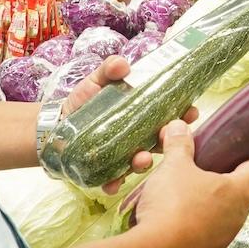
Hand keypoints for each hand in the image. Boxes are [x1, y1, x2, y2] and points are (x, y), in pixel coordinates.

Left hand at [57, 57, 196, 192]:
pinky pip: (113, 181)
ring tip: (142, 159)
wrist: (58, 124)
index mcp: (143, 116)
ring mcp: (124, 157)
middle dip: (169, 142)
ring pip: (140, 163)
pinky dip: (114, 183)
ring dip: (144, 163)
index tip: (191, 111)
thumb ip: (109, 70)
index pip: (169, 116)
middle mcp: (138, 139)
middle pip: (161, 142)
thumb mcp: (96, 81)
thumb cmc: (83, 101)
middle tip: (168, 137)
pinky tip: (112, 183)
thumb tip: (122, 64)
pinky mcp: (106, 172)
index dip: (183, 115)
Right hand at [131, 121, 248, 247]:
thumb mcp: (174, 166)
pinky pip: (204, 230)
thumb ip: (179, 145)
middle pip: (238, 189)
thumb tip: (179, 126)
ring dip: (204, 199)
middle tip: (200, 164)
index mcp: (240, 191)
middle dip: (219, 175)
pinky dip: (192, 219)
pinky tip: (170, 215)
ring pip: (220, 211)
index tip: (233, 145)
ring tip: (180, 189)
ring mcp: (222, 239)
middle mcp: (237, 217)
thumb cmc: (173, 204)